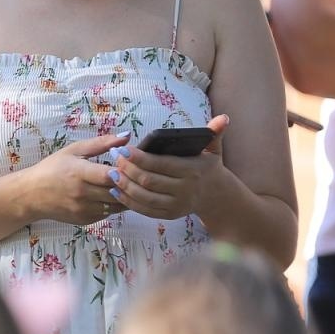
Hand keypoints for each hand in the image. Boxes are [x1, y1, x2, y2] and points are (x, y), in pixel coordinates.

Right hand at [18, 132, 132, 224]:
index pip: (111, 175)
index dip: (126, 170)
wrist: (31, 195)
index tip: (131, 164)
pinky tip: (111, 195)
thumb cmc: (52, 169)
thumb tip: (127, 136)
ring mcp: (83, 209)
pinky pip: (108, 213)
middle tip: (136, 175)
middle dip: (129, 183)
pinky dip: (113, 205)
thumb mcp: (73, 150)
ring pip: (116, 205)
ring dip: (125, 196)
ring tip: (127, 185)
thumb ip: (101, 143)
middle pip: (117, 191)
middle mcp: (81, 193)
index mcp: (79, 172)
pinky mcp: (84, 219)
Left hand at [108, 115, 228, 219]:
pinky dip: (128, 201)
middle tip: (114, 158)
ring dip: (124, 186)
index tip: (123, 149)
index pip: (161, 164)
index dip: (139, 158)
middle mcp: (184, 190)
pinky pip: (144, 210)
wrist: (215, 195)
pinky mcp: (168, 215)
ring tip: (111, 173)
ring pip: (144, 197)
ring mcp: (176, 205)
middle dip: (128, 169)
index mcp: (192, 170)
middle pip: (149, 181)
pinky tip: (116, 190)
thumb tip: (223, 118)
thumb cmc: (207, 167)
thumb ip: (214, 134)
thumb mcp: (214, 150)